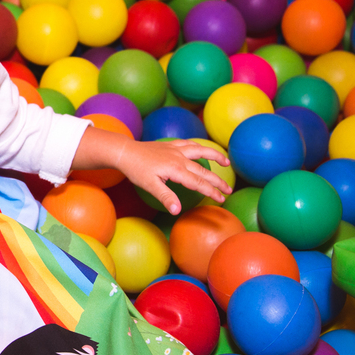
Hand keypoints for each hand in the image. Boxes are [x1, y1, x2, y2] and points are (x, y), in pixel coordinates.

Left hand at [72, 128, 231, 214]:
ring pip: (200, 151)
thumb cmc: (136, 170)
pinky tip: (202, 149)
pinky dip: (199, 146)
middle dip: (217, 181)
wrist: (125, 151)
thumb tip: (177, 210)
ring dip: (215, 156)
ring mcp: (176, 149)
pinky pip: (189, 143)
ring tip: (226, 162)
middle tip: (229, 190)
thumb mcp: (149, 186)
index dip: (212, 191)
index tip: (221, 199)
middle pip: (203, 170)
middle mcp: (179, 158)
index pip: (199, 183)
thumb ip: (165, 197)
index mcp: (176, 169)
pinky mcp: (170, 144)